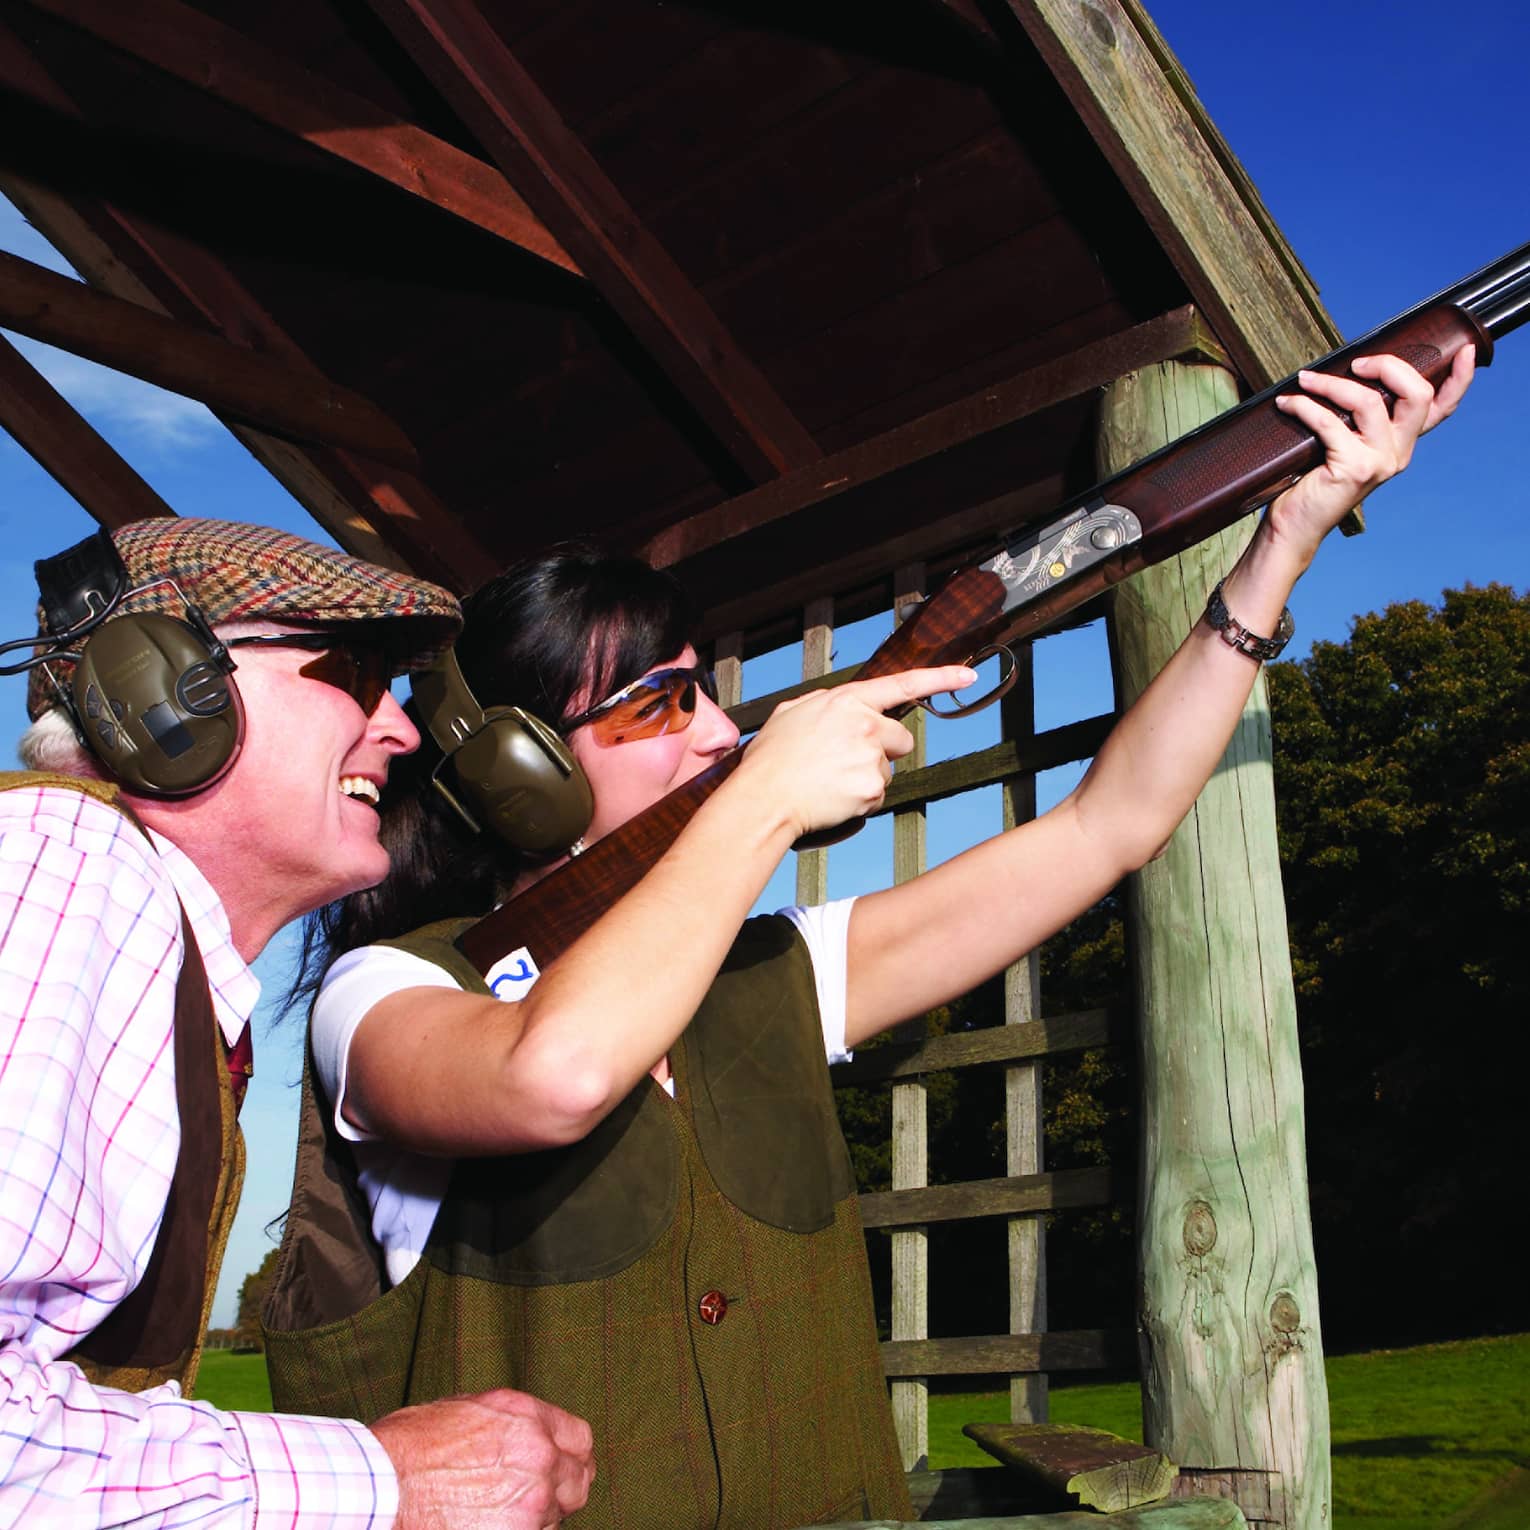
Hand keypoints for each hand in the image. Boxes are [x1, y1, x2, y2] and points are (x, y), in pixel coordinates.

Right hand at [372, 1389, 594, 1528]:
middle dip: (561, 1490)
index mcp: (528, 1419)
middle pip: (578, 1483)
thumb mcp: (469, 1408)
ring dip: (537, 1518)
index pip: (580, 1439)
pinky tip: (489, 1526)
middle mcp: (539, 1457)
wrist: (382, 1485)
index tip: (562, 1466)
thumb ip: (511, 1422)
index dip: (571, 1455)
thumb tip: (527, 1434)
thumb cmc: (411, 1446)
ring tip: (499, 1513)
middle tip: (538, 1497)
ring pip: (555, 1518)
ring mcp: (530, 1503)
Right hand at [737, 665, 975, 836]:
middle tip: (844, 762)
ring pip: (887, 770)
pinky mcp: (873, 788)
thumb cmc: (771, 760)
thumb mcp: (791, 713)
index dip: (941, 678)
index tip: (968, 675)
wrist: (764, 799)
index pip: (903, 685)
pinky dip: (859, 801)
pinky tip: (832, 797)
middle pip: (900, 740)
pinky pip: (877, 796)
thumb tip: (837, 708)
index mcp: (847, 701)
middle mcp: (865, 725)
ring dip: (865, 778)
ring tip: (829, 781)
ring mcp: (871, 757)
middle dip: (882, 751)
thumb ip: (822, 704)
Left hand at [1266, 344, 1474, 563]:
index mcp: (1402, 444)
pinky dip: (1304, 407)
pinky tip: (1287, 403)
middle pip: (1417, 394)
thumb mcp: (1344, 444)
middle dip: (1387, 366)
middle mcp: (1398, 453)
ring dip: (1333, 384)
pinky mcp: (1354, 469)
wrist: (1295, 526)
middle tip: (1356, 363)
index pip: (1441, 409)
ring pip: (1369, 401)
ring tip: (1306, 380)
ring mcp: (1379, 462)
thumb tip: (1345, 373)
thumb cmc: (1313, 481)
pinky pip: (1329, 422)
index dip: (1459, 379)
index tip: (1464, 351)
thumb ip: (1357, 418)